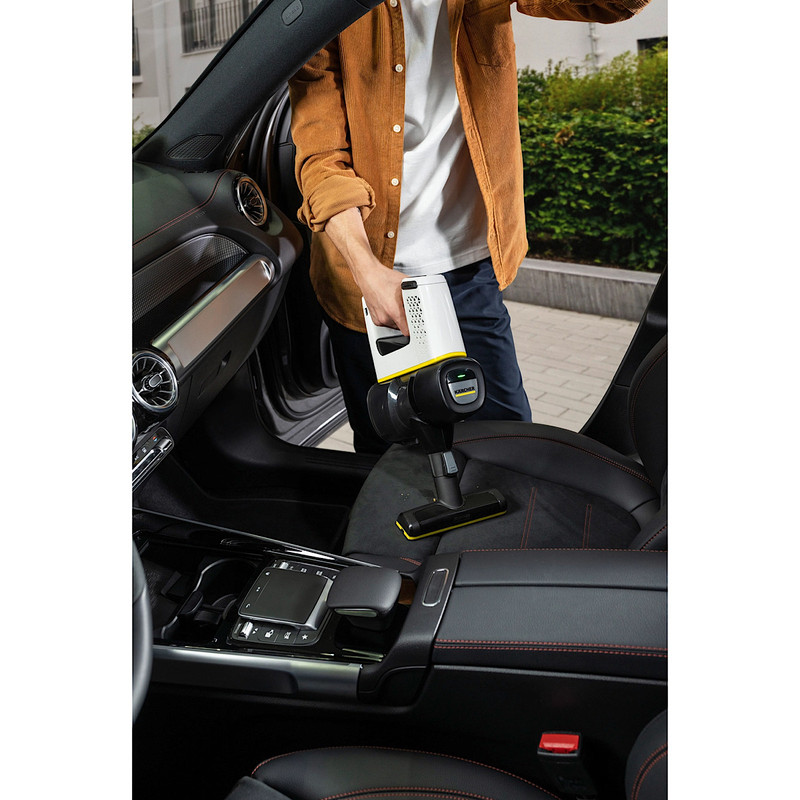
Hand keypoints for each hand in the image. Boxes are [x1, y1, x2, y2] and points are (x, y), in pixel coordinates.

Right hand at [325, 208, 408, 335]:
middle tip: (409, 311)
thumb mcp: (405, 284)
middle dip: (407, 321)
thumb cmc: (384, 278)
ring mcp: (378, 319)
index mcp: (394, 311)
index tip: (418, 327)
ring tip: (397, 307)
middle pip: (402, 328)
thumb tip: (423, 298)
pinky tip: (390, 308)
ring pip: (394, 326)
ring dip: (398, 319)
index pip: (407, 331)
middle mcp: (385, 318)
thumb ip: (415, 294)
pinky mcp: (374, 319)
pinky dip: (390, 318)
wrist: (368, 275)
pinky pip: (386, 323)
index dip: (414, 329)